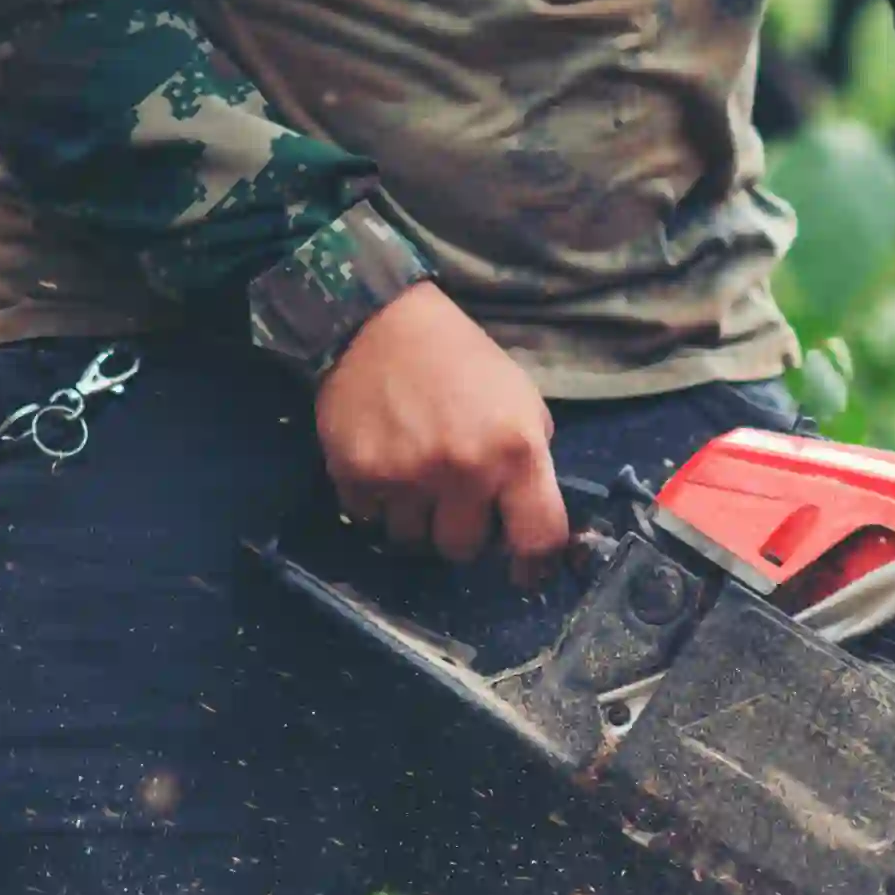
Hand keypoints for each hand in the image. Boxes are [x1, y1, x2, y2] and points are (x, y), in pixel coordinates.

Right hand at [315, 282, 569, 578]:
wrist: (380, 322)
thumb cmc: (463, 363)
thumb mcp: (522, 404)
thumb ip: (530, 465)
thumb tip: (527, 522)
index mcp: (517, 453)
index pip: (538, 538)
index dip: (534, 565)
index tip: (524, 573)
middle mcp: (463, 471)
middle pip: (463, 550)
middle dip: (462, 533)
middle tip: (455, 502)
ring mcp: (406, 476)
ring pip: (412, 541)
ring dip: (416, 521)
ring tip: (415, 481)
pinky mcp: (356, 473)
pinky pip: (368, 519)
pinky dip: (375, 503)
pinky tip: (383, 466)